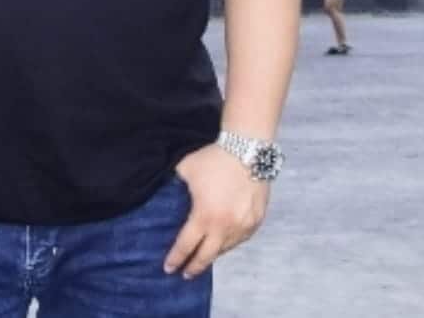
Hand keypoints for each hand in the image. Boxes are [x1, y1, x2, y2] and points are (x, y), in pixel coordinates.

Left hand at [164, 143, 269, 278]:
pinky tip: (223, 242)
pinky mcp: (256, 220)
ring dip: (213, 253)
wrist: (247, 150)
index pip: (186, 245)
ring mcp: (243, 225)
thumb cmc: (214, 158)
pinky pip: (241, 239)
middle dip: (194, 267)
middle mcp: (224, 226)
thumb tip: (167, 192)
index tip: (168, 268)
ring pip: (226, 248)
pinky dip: (230, 242)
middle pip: (207, 256)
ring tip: (204, 256)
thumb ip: (175, 185)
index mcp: (204, 216)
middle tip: (185, 273)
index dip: (176, 258)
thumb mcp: (186, 170)